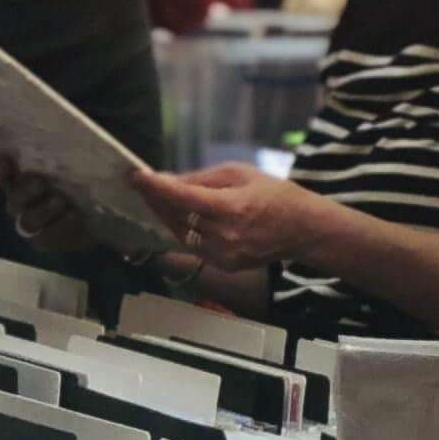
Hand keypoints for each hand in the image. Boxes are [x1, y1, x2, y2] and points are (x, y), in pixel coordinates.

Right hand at [0, 152, 105, 259]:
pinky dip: (58, 229)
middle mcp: (22, 199)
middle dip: (24, 190)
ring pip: (26, 221)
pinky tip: (75, 218)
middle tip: (41, 182)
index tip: (8, 159)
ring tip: (62, 202)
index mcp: (23, 175)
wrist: (111, 204)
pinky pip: (44, 239)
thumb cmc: (90, 172)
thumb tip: (95, 145)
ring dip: (42, 211)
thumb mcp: (87, 155)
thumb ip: (81, 147)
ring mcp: (34, 221)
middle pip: (12, 198)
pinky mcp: (49, 239)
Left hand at [131, 163, 324, 269]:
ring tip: (155, 198)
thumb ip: (202, 179)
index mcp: (231, 208)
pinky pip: (193, 246)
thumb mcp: (240, 174)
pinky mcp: (223, 266)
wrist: (302, 229)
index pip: (182, 198)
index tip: (136, 176)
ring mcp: (223, 255)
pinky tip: (177, 216)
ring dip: (165, 215)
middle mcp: (224, 236)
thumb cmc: (274, 194)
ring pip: (180, 234)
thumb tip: (168, 181)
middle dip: (156, 199)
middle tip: (140, 184)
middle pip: (176, 217)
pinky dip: (182, 230)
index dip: (155, 187)